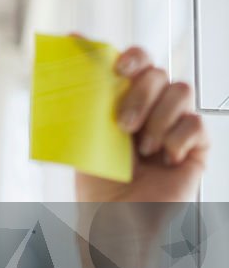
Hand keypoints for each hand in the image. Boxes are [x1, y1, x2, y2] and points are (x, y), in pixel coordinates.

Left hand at [75, 45, 209, 203]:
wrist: (117, 220)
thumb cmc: (99, 183)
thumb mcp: (84, 137)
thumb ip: (84, 98)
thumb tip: (70, 47)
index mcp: (123, 102)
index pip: (133, 63)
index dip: (129, 55)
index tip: (115, 64)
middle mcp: (151, 109)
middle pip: (157, 72)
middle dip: (139, 94)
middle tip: (123, 125)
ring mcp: (175, 125)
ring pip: (181, 91)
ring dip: (157, 118)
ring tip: (142, 149)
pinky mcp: (196, 146)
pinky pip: (196, 123)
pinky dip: (176, 140)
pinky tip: (164, 159)